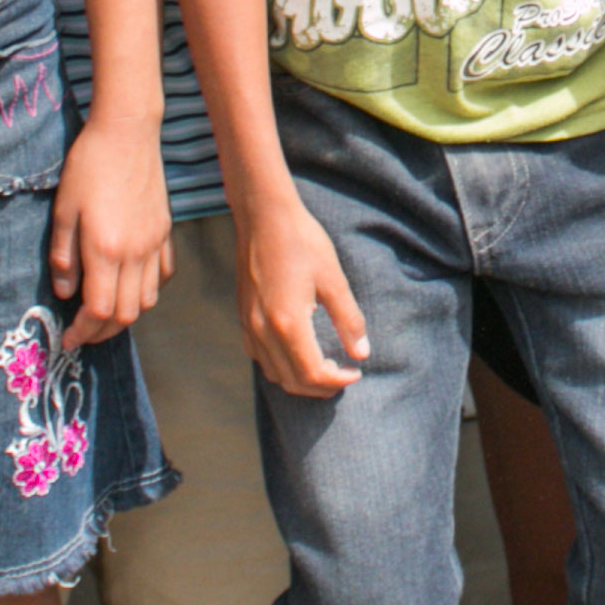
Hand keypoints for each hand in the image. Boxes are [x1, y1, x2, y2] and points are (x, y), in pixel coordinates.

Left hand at [47, 110, 171, 345]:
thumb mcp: (64, 210)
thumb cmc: (88, 166)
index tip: (67, 339)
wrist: (127, 132)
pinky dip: (146, 292)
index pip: (98, 310)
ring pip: (146, 300)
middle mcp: (135, 253)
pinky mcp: (165, 232)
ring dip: (125, 316)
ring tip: (104, 315)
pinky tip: (130, 286)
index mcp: (105, 250)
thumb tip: (64, 292)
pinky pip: (162, 276)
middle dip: (102, 332)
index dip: (82, 332)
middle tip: (82, 333)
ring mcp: (154, 244)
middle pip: (125, 314)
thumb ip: (64, 256)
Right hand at [235, 193, 366, 395]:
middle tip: (344, 375)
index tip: (356, 372)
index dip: (337, 381)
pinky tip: (298, 353)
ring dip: (300, 380)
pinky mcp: (243, 316)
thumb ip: (348, 319)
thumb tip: (362, 353)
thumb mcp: (334, 279)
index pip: (312, 373)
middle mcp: (263, 330)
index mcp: (288, 323)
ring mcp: (249, 324)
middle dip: (321, 387)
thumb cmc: (302, 242)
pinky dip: (280, 366)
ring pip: (273, 373)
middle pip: (292, 381)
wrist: (264, 216)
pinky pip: (259, 356)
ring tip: (325, 368)